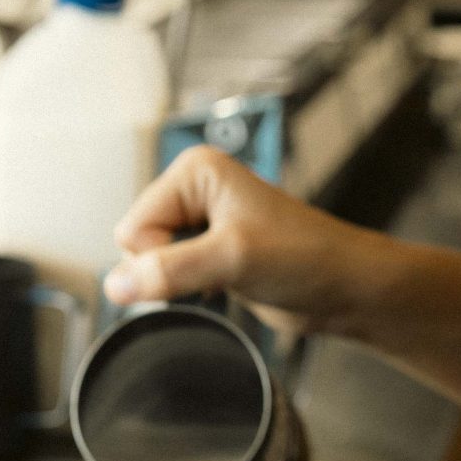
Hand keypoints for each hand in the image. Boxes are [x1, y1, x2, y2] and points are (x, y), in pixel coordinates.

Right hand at [104, 144, 374, 327]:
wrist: (345, 288)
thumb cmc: (306, 258)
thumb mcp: (232, 259)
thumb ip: (169, 270)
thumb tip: (115, 285)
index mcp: (195, 171)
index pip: (133, 226)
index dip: (160, 256)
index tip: (205, 262)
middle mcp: (195, 191)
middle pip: (137, 244)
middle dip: (168, 269)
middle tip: (217, 271)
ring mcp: (202, 223)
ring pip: (152, 263)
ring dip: (180, 282)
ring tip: (224, 277)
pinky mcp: (210, 253)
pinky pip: (171, 276)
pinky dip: (188, 290)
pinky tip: (223, 288)